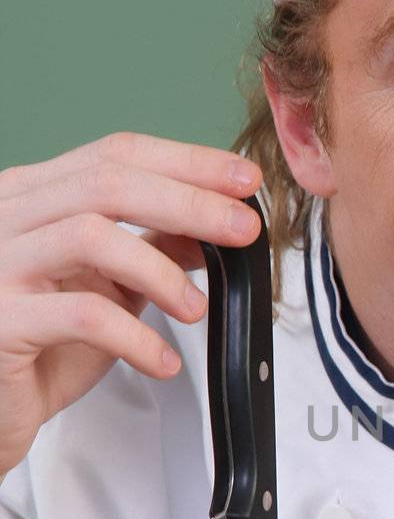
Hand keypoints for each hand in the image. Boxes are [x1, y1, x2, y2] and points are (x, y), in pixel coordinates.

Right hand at [0, 131, 262, 475]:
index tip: (243, 180)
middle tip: (244, 230)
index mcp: (30, 197)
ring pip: (90, 235)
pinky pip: (81, 314)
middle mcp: (3, 217)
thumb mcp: (105, 290)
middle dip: (189, 202)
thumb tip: (214, 224)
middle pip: (108, 184)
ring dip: (161, 271)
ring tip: (195, 309)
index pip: (113, 156)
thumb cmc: (35, 351)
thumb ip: (149, 250)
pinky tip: (162, 362)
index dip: (185, 163)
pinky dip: (136, 337)